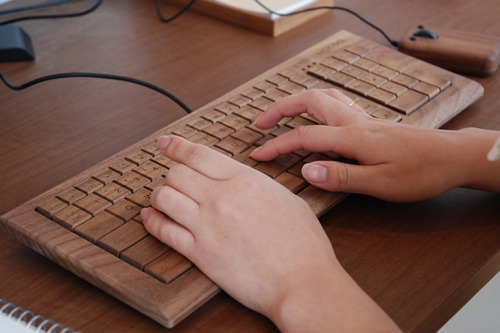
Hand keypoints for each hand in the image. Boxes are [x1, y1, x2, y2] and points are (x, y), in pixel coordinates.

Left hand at [141, 135, 399, 331]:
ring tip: (161, 198)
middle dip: (171, 173)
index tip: (166, 144)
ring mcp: (207, 225)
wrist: (302, 281)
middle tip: (171, 177)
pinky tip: (150, 218)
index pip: (199, 155)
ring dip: (159, 195)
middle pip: (177, 173)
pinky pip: (164, 231)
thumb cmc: (304, 245)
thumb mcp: (287, 199)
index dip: (177, 146)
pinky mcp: (200, 253)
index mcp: (245, 180)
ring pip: (164, 198)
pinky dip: (152, 222)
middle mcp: (221, 197)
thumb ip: (259, 186)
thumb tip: (243, 182)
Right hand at [251, 89, 499, 200]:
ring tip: (281, 114)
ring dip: (297, 102)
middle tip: (260, 123)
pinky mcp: (371, 123)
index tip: (257, 155)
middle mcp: (355, 122)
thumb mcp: (381, 183)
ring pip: (323, 98)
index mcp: (352, 138)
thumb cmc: (421, 172)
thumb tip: (307, 170)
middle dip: (280, 109)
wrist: (452, 157)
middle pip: (309, 102)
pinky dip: (317, 105)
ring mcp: (363, 120)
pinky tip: (317, 117)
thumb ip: (342, 176)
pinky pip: (337, 104)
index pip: (304, 137)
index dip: (277, 145)